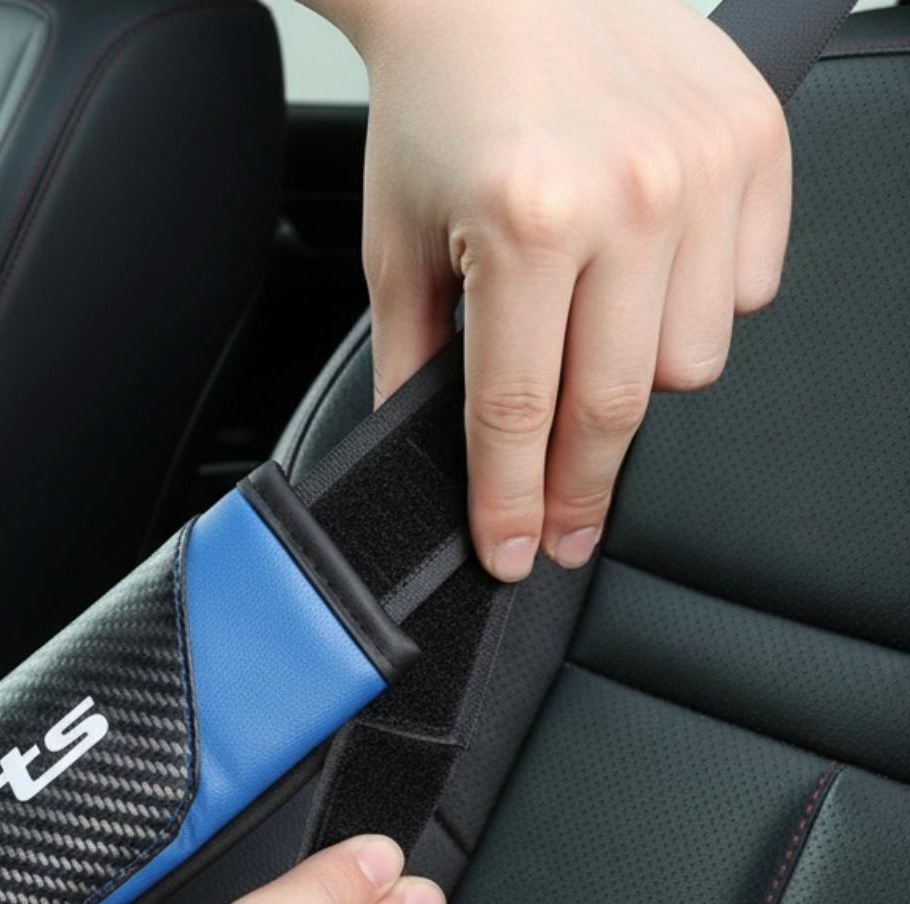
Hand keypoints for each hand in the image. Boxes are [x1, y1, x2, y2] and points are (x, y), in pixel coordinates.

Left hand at [314, 0, 789, 578]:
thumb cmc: (441, 101)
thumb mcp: (396, 243)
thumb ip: (411, 362)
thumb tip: (428, 457)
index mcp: (525, 222)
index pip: (518, 415)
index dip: (513, 505)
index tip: (515, 554)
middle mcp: (628, 196)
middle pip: (616, 410)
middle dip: (579, 489)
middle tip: (560, 525)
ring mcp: (703, 168)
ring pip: (693, 361)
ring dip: (638, 383)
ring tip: (589, 351)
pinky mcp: (754, 142)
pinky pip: (749, 287)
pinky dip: (700, 306)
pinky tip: (646, 282)